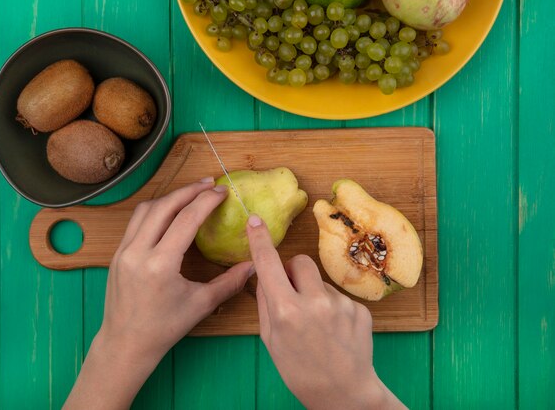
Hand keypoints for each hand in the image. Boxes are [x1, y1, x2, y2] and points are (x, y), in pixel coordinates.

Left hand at [65, 178, 253, 408]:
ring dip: (170, 197)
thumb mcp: (201, 305)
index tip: (222, 191)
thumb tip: (253, 265)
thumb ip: (229, 283)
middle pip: (164, 206)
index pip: (186, 219)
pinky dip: (155, 210)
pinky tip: (170, 211)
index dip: (206, 201)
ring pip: (146, 209)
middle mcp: (138, 252)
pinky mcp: (117, 253)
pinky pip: (136, 221)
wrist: (126, 343)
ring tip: (191, 193)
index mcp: (160, 264)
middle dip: (189, 191)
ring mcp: (123, 251)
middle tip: (210, 184)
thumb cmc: (165, 328)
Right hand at [246, 214, 404, 409]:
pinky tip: (335, 331)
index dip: (259, 240)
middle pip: (300, 261)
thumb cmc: (300, 371)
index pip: (268, 264)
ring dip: (315, 293)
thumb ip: (266, 303)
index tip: (255, 221)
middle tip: (293, 295)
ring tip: (318, 324)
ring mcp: (341, 305)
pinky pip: (339, 296)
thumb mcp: (271, 340)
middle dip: (293, 272)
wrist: (344, 394)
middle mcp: (314, 303)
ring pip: (320, 281)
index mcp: (286, 311)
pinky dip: (334, 308)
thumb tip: (263, 275)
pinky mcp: (360, 309)